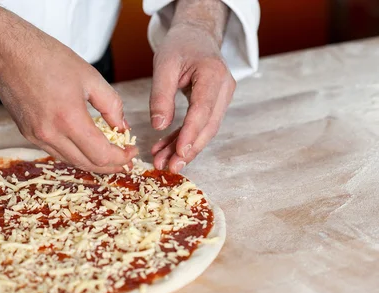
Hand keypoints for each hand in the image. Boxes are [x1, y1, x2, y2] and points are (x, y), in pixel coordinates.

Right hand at [0, 1, 135, 172]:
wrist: (8, 53)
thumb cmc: (48, 58)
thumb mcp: (90, 77)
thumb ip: (111, 106)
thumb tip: (122, 128)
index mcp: (69, 119)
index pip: (101, 155)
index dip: (121, 158)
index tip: (131, 152)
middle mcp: (50, 134)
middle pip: (87, 164)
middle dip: (110, 165)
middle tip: (124, 158)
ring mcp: (36, 137)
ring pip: (71, 161)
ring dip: (92, 162)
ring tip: (108, 153)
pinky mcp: (27, 135)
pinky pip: (57, 152)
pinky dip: (75, 153)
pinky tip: (85, 144)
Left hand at [149, 0, 234, 172]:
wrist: (196, 36)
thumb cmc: (180, 46)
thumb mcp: (164, 65)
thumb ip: (161, 95)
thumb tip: (158, 126)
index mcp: (213, 75)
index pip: (203, 110)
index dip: (191, 134)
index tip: (180, 153)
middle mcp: (224, 88)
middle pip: (208, 126)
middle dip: (189, 149)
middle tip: (171, 167)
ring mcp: (222, 98)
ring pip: (204, 130)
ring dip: (183, 148)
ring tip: (163, 162)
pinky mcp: (214, 105)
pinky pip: (199, 126)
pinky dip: (182, 139)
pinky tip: (165, 149)